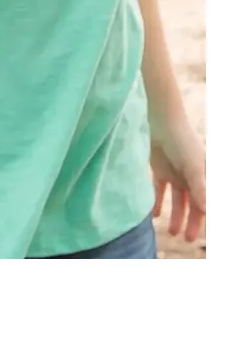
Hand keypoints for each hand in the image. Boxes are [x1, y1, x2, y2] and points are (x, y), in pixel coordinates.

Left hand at [151, 120, 205, 243]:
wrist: (160, 122)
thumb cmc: (182, 142)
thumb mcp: (193, 167)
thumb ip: (199, 189)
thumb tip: (206, 211)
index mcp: (204, 178)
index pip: (206, 203)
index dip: (205, 219)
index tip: (201, 236)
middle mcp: (192, 178)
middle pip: (193, 206)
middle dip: (191, 222)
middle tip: (185, 239)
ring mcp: (176, 175)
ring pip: (177, 201)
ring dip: (175, 216)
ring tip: (171, 232)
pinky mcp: (160, 170)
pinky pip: (159, 190)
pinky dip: (157, 202)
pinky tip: (155, 215)